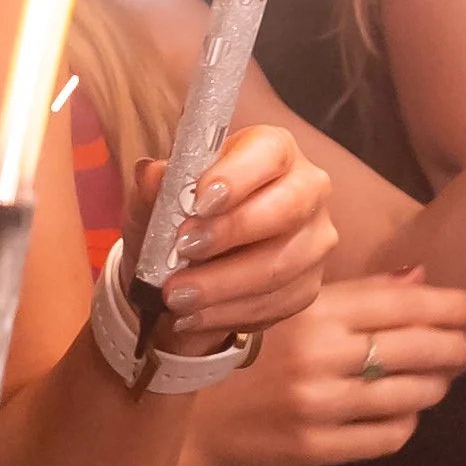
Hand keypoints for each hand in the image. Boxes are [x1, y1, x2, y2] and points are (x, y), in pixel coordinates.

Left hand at [134, 122, 337, 350]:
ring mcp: (313, 239)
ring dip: (222, 284)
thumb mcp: (155, 199)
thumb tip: (153, 175)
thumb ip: (153, 187)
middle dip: (231, 232)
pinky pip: (276, 303)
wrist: (184, 270)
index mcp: (270, 150)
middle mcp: (305, 188)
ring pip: (280, 264)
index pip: (268, 153)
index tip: (199, 202)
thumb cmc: (178, 218)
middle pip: (286, 207)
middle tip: (183, 249)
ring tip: (175, 295)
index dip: (237, 176)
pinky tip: (193, 315)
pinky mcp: (307, 285)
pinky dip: (228, 312)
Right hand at [182, 270, 465, 465]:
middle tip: (465, 345)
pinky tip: (402, 411)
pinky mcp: (316, 448)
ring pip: (409, 396)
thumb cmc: (238, 346)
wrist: (186, 410)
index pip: (399, 304)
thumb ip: (355, 293)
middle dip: (451, 346)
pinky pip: (387, 436)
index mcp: (311, 312)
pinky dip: (406, 421)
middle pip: (415, 350)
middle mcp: (319, 357)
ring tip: (437, 378)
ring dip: (434, 385)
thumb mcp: (286, 305)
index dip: (445, 305)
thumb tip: (421, 278)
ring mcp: (319, 406)